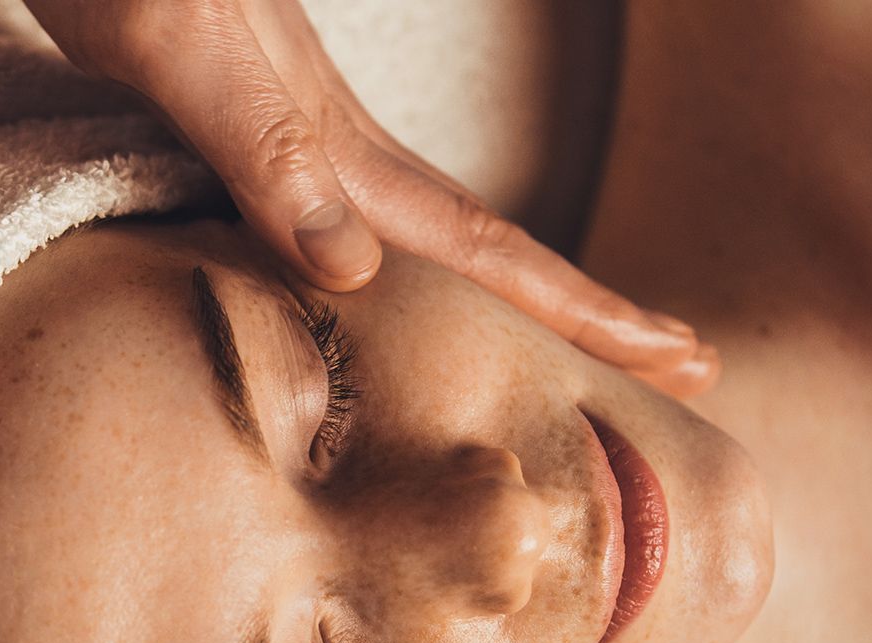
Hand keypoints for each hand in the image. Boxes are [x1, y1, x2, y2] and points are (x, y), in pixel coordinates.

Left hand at [24, 0, 718, 395]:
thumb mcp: (183, 50)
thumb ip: (265, 148)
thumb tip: (354, 269)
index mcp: (341, 148)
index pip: (488, 246)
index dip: (584, 310)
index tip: (681, 357)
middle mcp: (342, 150)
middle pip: (493, 246)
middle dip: (592, 312)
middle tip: (688, 363)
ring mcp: (308, 141)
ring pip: (440, 236)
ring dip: (519, 292)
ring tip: (582, 334)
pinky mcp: (258, 136)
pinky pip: (371, 225)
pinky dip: (423, 271)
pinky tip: (405, 282)